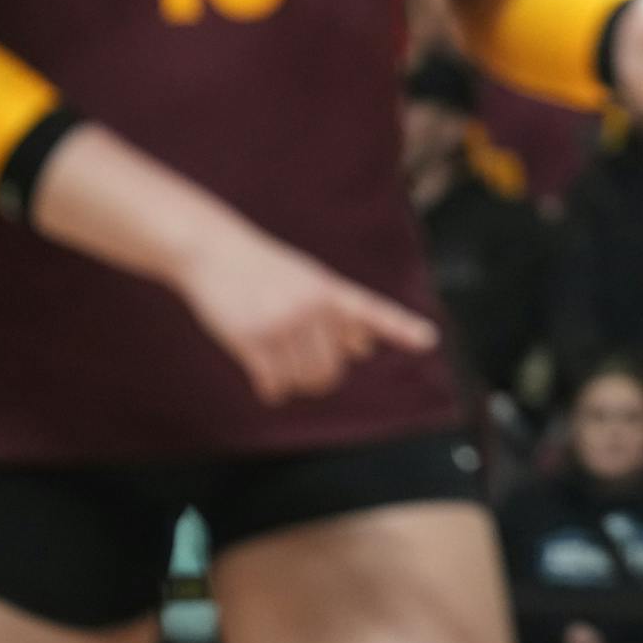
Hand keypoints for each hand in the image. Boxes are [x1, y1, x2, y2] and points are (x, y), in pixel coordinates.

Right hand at [172, 219, 436, 404]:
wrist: (213, 252)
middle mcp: (312, 307)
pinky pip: (274, 386)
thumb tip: (363, 349)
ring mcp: (283, 324)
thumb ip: (338, 312)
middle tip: (300, 364)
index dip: (401, 327)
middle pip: (331, 371)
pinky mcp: (253, 340)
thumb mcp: (308, 280)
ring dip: (291, 383)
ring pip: (303, 382)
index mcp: (330, 290)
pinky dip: (272, 390)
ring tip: (278, 362)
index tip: (429, 339)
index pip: (372, 311)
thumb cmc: (265, 269)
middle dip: (318, 377)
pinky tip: (265, 381)